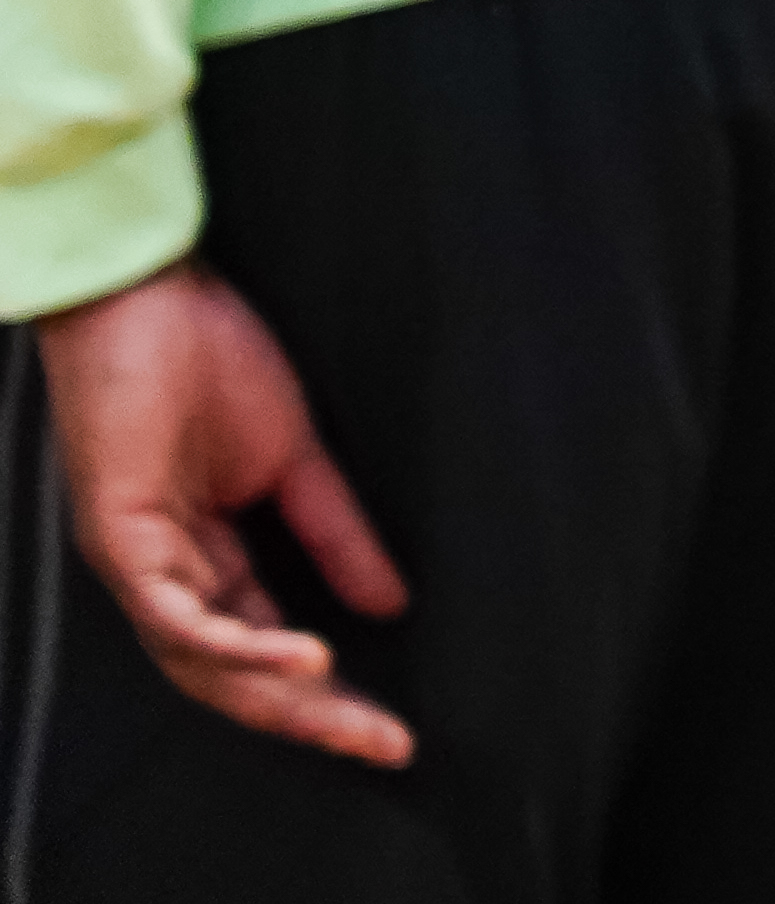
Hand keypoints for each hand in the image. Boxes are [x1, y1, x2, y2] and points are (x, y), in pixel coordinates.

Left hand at [36, 262, 412, 766]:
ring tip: (345, 710)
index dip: (324, 696)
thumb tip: (389, 601)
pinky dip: (238, 640)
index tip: (389, 727)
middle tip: (381, 743)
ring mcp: (136, 559)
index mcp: (197, 559)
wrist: (146, 294)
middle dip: (310, 719)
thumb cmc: (203, 358)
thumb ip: (335, 532)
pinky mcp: (122, 533)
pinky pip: (176, 613)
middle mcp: (160, 576)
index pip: (262, 651)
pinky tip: (299, 651)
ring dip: (277, 695)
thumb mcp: (295, 456)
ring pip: (200, 662)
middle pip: (231, 678)